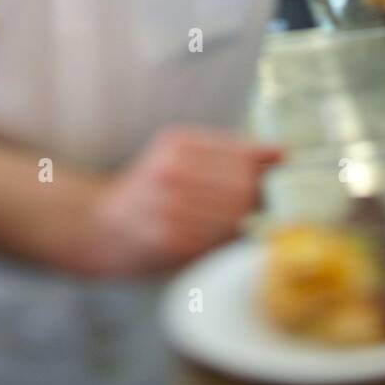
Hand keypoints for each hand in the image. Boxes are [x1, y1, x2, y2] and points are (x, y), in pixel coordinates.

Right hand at [92, 127, 282, 274]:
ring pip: (235, 216)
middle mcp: (173, 170)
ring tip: (229, 221)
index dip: (270, 168)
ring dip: (241, 222)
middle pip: (245, 187)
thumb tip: (282, 154)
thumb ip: (226, 155)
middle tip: (259, 205)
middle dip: (259, 198)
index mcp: (178, 143)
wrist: (99, 226)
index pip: (245, 154)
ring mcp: (170, 206)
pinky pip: (218, 240)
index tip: (285, 172)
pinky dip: (224, 240)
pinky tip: (211, 236)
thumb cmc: (149, 191)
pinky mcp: (171, 240)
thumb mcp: (179, 157)